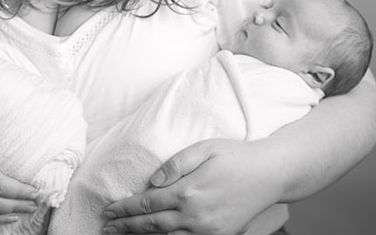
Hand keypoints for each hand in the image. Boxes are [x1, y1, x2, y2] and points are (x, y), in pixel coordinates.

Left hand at [101, 139, 279, 234]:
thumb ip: (176, 163)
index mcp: (189, 191)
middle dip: (126, 227)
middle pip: (151, 226)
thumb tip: (152, 180)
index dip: (124, 209)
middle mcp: (195, 216)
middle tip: (106, 227)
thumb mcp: (205, 148)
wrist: (269, 174)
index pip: (147, 204)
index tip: (108, 211)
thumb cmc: (236, 157)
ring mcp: (207, 231)